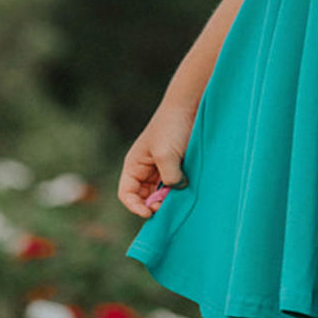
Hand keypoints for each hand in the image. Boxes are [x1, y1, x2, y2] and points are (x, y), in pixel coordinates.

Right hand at [117, 99, 195, 220]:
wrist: (190, 106)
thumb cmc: (172, 126)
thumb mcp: (166, 155)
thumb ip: (169, 178)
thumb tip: (177, 189)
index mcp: (135, 165)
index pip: (127, 194)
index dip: (135, 207)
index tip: (150, 212)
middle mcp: (146, 169)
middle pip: (145, 197)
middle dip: (154, 205)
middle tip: (168, 206)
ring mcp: (163, 168)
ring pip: (162, 193)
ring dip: (169, 198)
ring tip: (179, 196)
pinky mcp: (179, 166)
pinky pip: (176, 184)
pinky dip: (180, 190)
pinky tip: (188, 189)